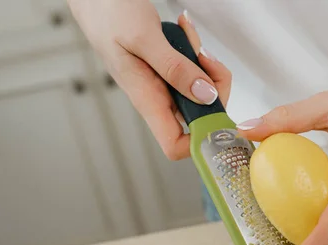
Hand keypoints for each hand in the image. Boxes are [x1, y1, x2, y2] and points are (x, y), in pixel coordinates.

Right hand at [67, 1, 231, 158]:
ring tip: (189, 38)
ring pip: (202, 91)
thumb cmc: (108, 14)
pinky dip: (197, 52)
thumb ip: (175, 68)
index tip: (218, 114)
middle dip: (215, 87)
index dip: (201, 140)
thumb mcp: (144, 38)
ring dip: (207, 65)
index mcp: (147, 100)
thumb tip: (205, 97)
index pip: (176, 146)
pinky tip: (185, 31)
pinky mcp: (169, 72)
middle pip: (201, 117)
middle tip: (204, 56)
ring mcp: (164, 86)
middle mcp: (157, 98)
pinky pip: (195, 71)